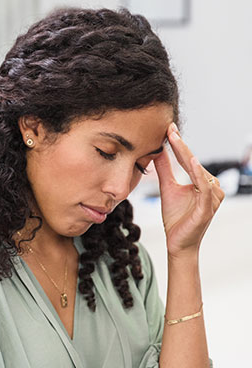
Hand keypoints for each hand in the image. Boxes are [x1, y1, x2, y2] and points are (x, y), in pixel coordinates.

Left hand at [153, 123, 224, 257]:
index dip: (178, 143)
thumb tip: (158, 150)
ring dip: (185, 154)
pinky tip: (190, 160)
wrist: (177, 243)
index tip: (168, 127)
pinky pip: (204, 186)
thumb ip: (164, 169)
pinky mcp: (207, 207)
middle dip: (180, 145)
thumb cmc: (175, 217)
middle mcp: (212, 186)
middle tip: (168, 128)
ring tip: (174, 138)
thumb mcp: (167, 187)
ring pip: (197, 170)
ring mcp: (212, 197)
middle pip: (192, 161)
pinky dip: (197, 172)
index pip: (188, 158)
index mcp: (203, 182)